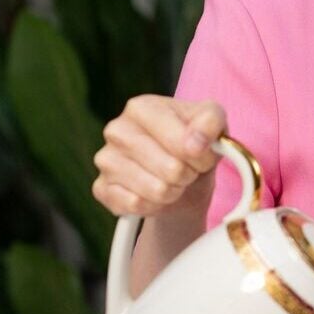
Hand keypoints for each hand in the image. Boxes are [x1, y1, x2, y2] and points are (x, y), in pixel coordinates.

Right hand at [92, 96, 226, 219]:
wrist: (179, 172)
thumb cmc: (193, 141)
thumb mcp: (212, 121)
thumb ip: (210, 122)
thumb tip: (195, 145)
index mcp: (141, 108)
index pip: (182, 143)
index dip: (201, 156)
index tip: (201, 154)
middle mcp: (117, 130)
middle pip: (171, 169)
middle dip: (187, 175)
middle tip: (186, 169)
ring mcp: (106, 160)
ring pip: (157, 191)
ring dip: (173, 191)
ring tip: (172, 180)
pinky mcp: (101, 188)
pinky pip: (137, 205)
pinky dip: (154, 206)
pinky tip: (153, 194)